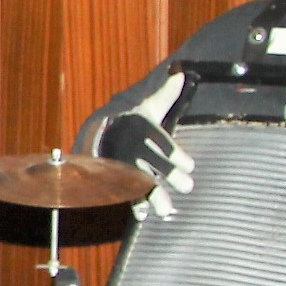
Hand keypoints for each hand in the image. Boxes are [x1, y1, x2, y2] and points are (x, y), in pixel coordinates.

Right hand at [94, 69, 194, 213]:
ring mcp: (123, 165)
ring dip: (152, 196)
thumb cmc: (132, 121)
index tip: (189, 165)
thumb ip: (165, 94)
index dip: (175, 155)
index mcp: (142, 129)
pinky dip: (132, 205)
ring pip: (138, 181)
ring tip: (164, 210)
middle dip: (169, 174)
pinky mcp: (116, 178)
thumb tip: (179, 72)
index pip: (160, 142)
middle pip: (151, 162)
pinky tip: (142, 214)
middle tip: (187, 186)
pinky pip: (123, 193)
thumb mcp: (148, 106)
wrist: (97, 134)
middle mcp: (133, 148)